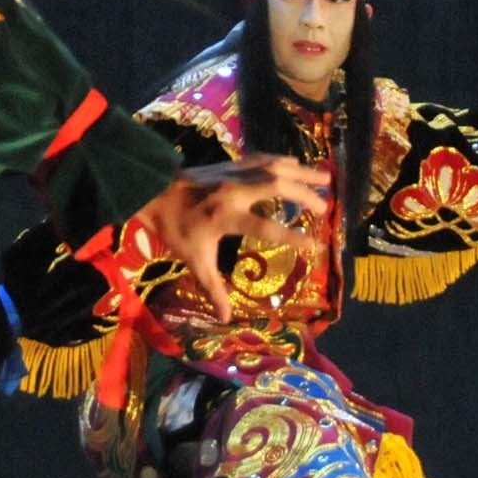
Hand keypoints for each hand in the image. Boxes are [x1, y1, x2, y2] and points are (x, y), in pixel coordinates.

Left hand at [131, 153, 332, 321]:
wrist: (151, 192)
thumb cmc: (174, 229)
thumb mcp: (194, 260)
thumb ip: (214, 288)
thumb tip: (227, 319)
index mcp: (226, 216)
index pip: (266, 227)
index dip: (292, 236)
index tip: (314, 246)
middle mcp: (234, 191)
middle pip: (277, 187)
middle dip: (304, 195)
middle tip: (325, 208)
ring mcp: (233, 173)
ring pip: (273, 167)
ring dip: (301, 172)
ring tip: (326, 177)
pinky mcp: (230, 164)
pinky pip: (261, 159)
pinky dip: (281, 160)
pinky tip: (295, 164)